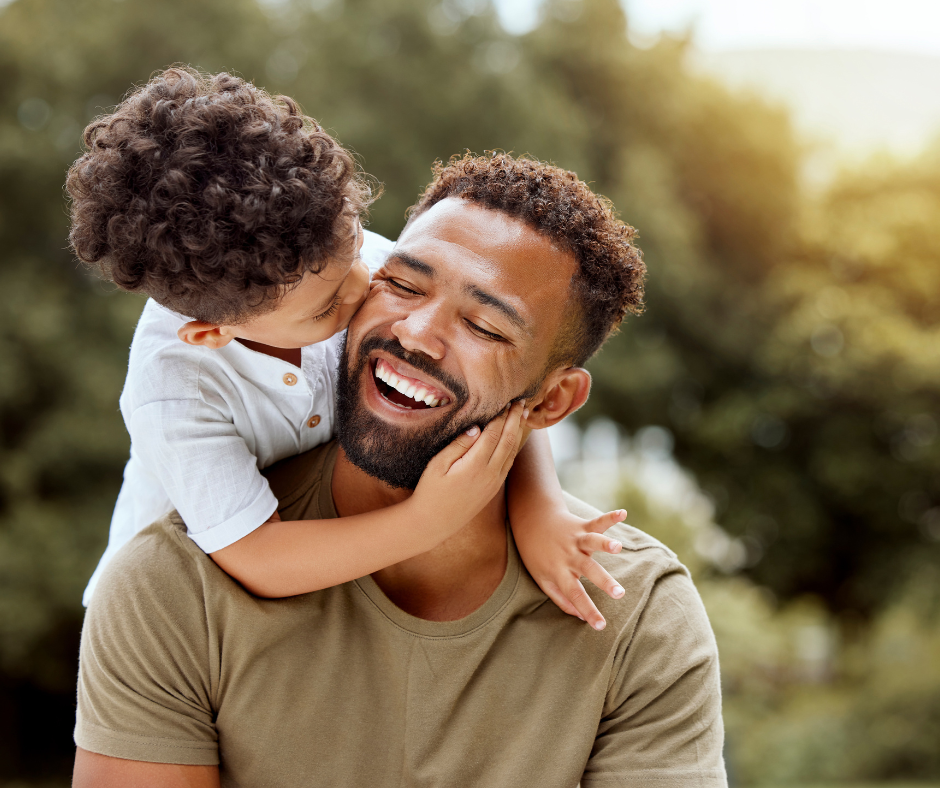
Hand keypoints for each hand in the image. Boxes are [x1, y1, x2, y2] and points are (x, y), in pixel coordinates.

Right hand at [410, 400, 527, 529]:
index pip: (494, 434)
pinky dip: (514, 446)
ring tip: (523, 415)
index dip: (501, 416)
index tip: (506, 401)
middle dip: (516, 420)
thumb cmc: (430, 491)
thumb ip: (458, 445)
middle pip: (508, 440)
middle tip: (521, 402)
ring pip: (512, 452)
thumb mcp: (438, 465)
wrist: (433, 523)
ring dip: (518, 432)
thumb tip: (477, 428)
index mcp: (475, 465)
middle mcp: (490, 474)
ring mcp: (494, 483)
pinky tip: (514, 437)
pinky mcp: (494, 489)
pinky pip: (509, 463)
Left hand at [517, 508, 628, 629]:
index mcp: (559, 572)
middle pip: (588, 570)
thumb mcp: (543, 580)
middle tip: (619, 593)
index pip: (574, 595)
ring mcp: (575, 539)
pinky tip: (623, 513)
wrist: (531, 522)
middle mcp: (569, 556)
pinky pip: (597, 522)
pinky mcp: (581, 526)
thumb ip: (561, 599)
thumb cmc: (537, 555)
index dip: (588, 611)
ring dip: (605, 543)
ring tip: (618, 547)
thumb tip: (581, 618)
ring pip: (592, 542)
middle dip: (604, 581)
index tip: (601, 626)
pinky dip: (610, 517)